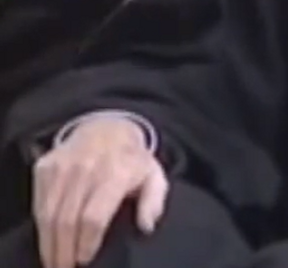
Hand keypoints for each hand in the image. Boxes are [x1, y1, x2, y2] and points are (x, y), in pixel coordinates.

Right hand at [32, 116, 167, 267]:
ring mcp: (63, 167)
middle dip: (64, 250)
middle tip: (66, 267)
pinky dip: (41, 225)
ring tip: (54, 261)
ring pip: (48, 215)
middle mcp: (87, 168)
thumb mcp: (154, 176)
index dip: (87, 242)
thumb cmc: (132, 160)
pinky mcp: (46, 168)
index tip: (85, 259)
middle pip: (67, 220)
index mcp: (116, 172)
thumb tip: (147, 225)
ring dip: (49, 243)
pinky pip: (38, 203)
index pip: (94, 216)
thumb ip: (154, 201)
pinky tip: (48, 240)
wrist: (107, 128)